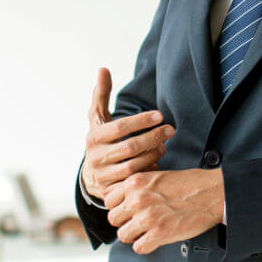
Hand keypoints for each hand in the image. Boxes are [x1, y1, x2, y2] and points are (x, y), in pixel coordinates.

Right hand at [82, 68, 173, 200]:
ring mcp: (103, 177)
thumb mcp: (98, 118)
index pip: (120, 126)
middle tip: (170, 130)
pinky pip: (134, 183)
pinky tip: (158, 163)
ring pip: (134, 166)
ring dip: (154, 154)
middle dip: (153, 137)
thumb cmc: (100, 140)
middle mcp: (96, 157)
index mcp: (94, 137)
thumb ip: (101, 95)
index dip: (141, 120)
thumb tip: (103, 69)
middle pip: (130, 147)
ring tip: (165, 145)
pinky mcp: (112, 192)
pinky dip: (148, 172)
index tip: (160, 115)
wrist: (91, 175)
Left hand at [104, 168, 223, 254]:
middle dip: (125, 222)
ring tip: (147, 232)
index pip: (109, 200)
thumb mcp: (156, 177)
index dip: (119, 207)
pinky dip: (146, 246)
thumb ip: (138, 189)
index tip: (128, 210)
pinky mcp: (159, 233)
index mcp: (135, 182)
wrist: (212, 192)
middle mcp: (137, 198)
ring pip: (123, 235)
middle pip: (114, 219)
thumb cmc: (189, 184)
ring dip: (134, 236)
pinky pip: (139, 247)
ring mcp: (147, 216)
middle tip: (138, 223)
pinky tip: (155, 239)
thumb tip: (124, 203)